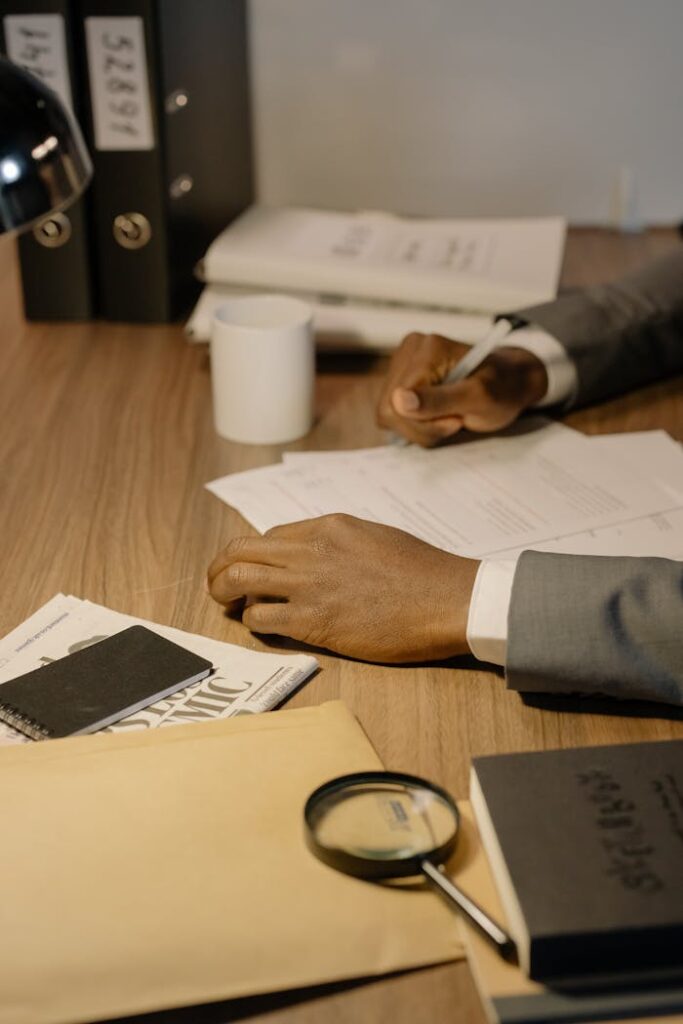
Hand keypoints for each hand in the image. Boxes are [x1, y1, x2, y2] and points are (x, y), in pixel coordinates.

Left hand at [207, 514, 478, 662]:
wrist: (448, 600)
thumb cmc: (423, 572)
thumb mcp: (375, 537)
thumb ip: (339, 543)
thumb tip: (315, 555)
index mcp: (328, 526)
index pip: (270, 536)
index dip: (254, 555)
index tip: (252, 569)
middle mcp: (310, 550)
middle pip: (240, 552)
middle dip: (220, 569)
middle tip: (218, 585)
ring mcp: (308, 585)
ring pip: (238, 582)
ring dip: (224, 594)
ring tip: (226, 605)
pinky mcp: (313, 621)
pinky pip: (260, 618)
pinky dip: (252, 622)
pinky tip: (262, 626)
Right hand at [376, 332, 547, 446]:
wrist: (512, 383)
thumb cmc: (503, 388)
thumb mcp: (478, 399)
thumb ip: (438, 400)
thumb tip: (399, 401)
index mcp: (427, 349)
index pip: (397, 401)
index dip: (423, 422)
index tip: (456, 421)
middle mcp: (410, 351)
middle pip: (388, 409)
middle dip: (421, 427)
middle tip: (455, 421)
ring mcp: (404, 364)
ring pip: (389, 415)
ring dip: (420, 428)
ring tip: (450, 418)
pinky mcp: (402, 379)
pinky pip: (394, 414)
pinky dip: (417, 425)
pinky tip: (439, 417)